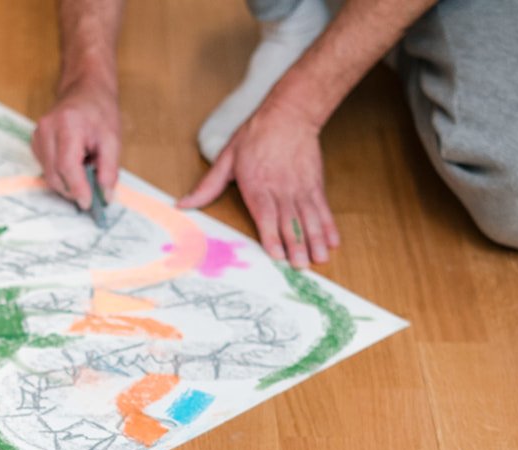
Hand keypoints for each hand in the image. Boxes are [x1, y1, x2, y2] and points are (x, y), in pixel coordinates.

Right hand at [33, 78, 121, 209]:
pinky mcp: (35, 142)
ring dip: (67, 182)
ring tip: (85, 169)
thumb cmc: (99, 112)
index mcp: (68, 125)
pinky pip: (46, 169)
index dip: (77, 188)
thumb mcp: (113, 139)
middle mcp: (47, 129)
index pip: (67, 165)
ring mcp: (37, 135)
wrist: (85, 90)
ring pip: (49, 175)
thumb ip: (109, 169)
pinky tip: (74, 163)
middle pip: (55, 174)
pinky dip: (61, 174)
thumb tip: (105, 196)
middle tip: (91, 193)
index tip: (89, 203)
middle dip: (73, 189)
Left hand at [178, 102, 339, 267]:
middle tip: (301, 266)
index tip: (278, 255)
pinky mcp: (315, 185)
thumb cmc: (255, 136)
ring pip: (309, 219)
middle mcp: (281, 190)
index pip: (266, 215)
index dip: (272, 236)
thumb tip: (183, 204)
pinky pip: (323, 209)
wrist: (289, 114)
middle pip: (290, 222)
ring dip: (316, 240)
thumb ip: (208, 186)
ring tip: (320, 259)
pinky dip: (329, 226)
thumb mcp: (226, 158)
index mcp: (258, 186)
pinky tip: (334, 242)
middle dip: (297, 246)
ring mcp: (300, 188)